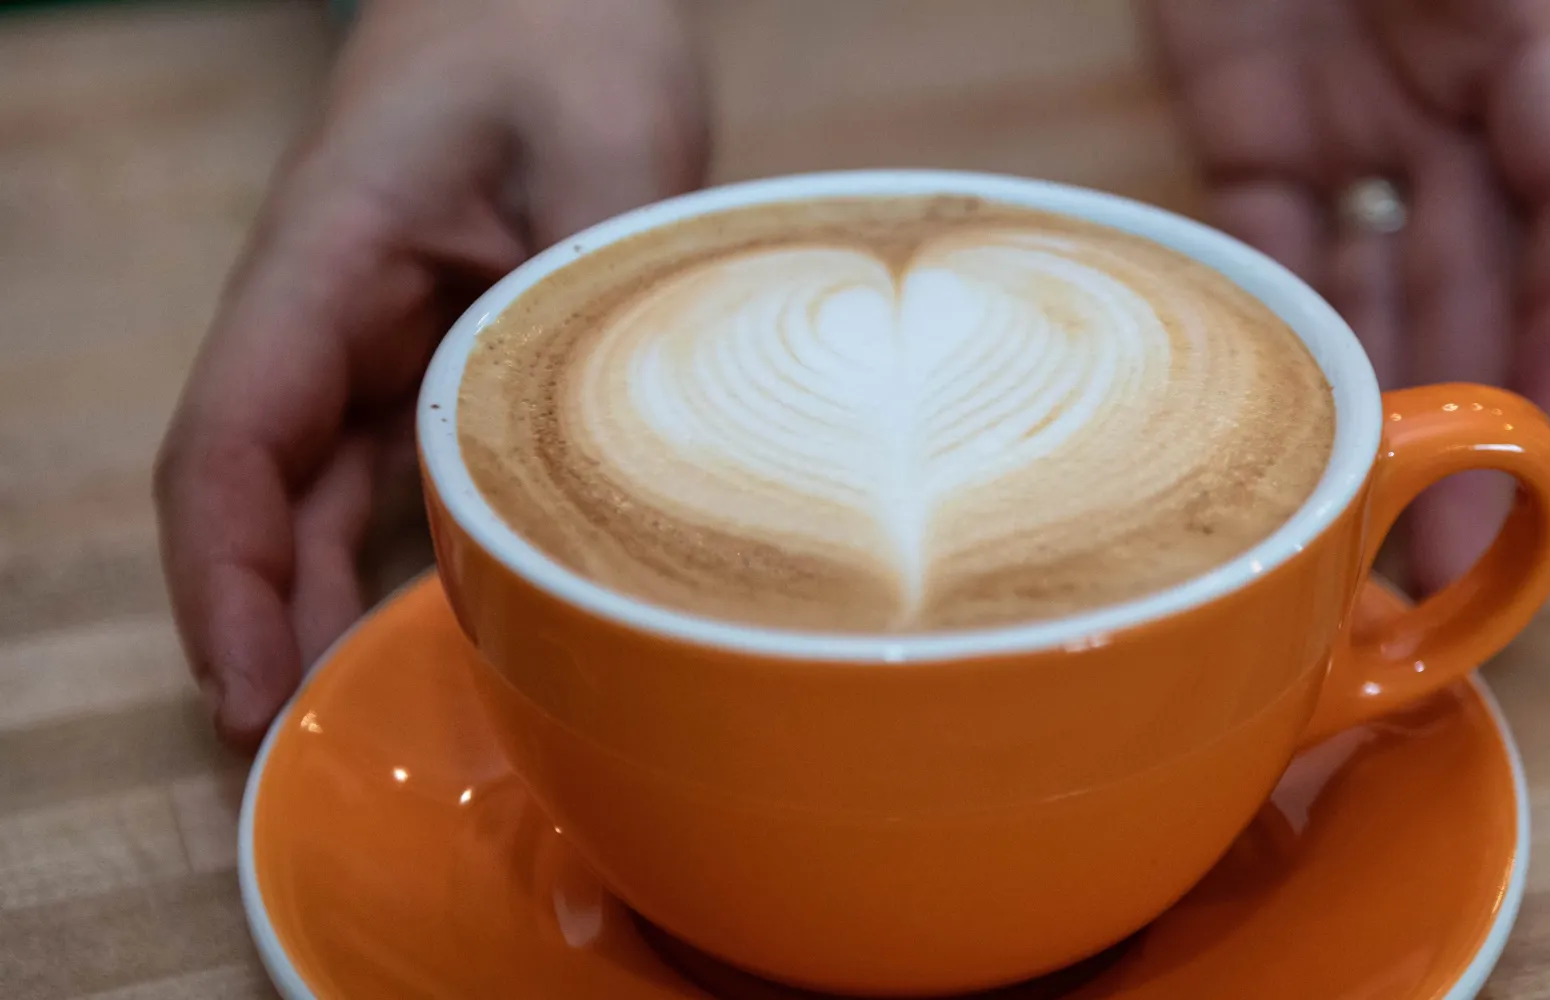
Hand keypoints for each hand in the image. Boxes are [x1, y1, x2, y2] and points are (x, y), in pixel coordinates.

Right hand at [154, 0, 707, 746]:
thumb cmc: (568, 33)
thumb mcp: (607, 146)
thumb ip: (600, 291)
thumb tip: (625, 455)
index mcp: (331, 255)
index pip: (232, 438)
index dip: (223, 576)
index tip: (243, 686)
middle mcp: (332, 311)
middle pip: (264, 494)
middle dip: (268, 627)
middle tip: (308, 755)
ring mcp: (379, 337)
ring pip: (324, 496)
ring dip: (327, 607)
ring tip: (363, 727)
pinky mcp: (438, 355)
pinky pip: (395, 473)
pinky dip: (398, 559)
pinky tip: (437, 639)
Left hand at [1148, 0, 1549, 592]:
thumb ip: (1499, 7)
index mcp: (1529, 32)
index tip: (1547, 438)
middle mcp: (1454, 93)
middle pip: (1484, 278)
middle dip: (1474, 417)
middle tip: (1446, 557)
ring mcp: (1354, 117)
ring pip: (1387, 290)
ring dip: (1387, 413)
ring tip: (1367, 544)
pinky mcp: (1253, 130)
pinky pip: (1280, 255)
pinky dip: (1284, 343)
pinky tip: (1283, 439)